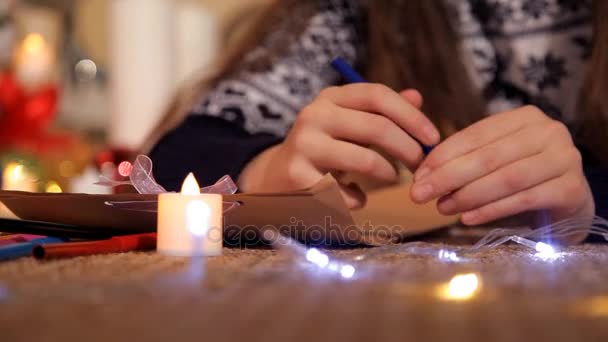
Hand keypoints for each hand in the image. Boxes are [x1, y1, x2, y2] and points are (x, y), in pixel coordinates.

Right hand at [239, 84, 439, 207]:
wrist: (275, 180)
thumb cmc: (323, 151)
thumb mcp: (347, 125)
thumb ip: (380, 112)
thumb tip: (417, 96)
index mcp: (330, 97)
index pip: (378, 96)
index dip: (412, 116)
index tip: (433, 138)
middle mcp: (314, 116)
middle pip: (377, 127)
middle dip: (409, 149)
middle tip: (421, 166)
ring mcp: (304, 146)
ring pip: (365, 160)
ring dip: (389, 174)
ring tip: (392, 179)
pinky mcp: (298, 178)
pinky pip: (346, 193)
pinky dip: (359, 200)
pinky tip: (356, 198)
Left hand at [411, 105, 594, 225]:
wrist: (566, 203)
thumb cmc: (521, 180)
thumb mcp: (492, 162)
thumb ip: (462, 160)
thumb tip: (420, 174)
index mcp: (524, 118)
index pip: (475, 135)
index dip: (442, 156)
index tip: (417, 175)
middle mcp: (549, 131)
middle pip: (487, 157)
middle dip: (448, 177)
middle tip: (419, 195)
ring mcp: (565, 158)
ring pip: (505, 178)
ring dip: (467, 195)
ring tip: (441, 208)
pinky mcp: (571, 188)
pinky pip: (523, 199)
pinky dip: (491, 210)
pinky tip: (466, 218)